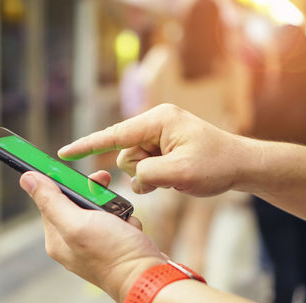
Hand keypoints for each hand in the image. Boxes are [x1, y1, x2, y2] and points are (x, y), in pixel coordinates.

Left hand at [19, 170, 165, 302]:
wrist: (149, 277)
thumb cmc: (113, 253)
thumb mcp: (77, 222)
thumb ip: (51, 201)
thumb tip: (27, 178)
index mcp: (57, 238)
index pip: (50, 199)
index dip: (64, 183)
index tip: (78, 174)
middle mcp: (73, 242)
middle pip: (77, 202)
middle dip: (95, 194)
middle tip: (105, 186)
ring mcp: (94, 243)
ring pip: (100, 209)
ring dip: (114, 206)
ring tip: (122, 216)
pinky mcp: (114, 244)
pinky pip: (117, 220)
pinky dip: (125, 220)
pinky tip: (129, 229)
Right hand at [58, 104, 253, 196]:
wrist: (241, 165)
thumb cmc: (216, 164)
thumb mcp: (180, 173)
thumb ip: (147, 174)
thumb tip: (134, 176)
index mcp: (158, 121)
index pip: (114, 135)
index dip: (87, 145)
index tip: (64, 153)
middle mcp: (155, 124)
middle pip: (125, 154)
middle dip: (140, 170)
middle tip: (167, 175)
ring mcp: (159, 136)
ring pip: (134, 163)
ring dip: (149, 176)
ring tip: (175, 176)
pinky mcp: (163, 148)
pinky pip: (145, 166)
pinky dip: (155, 177)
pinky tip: (174, 176)